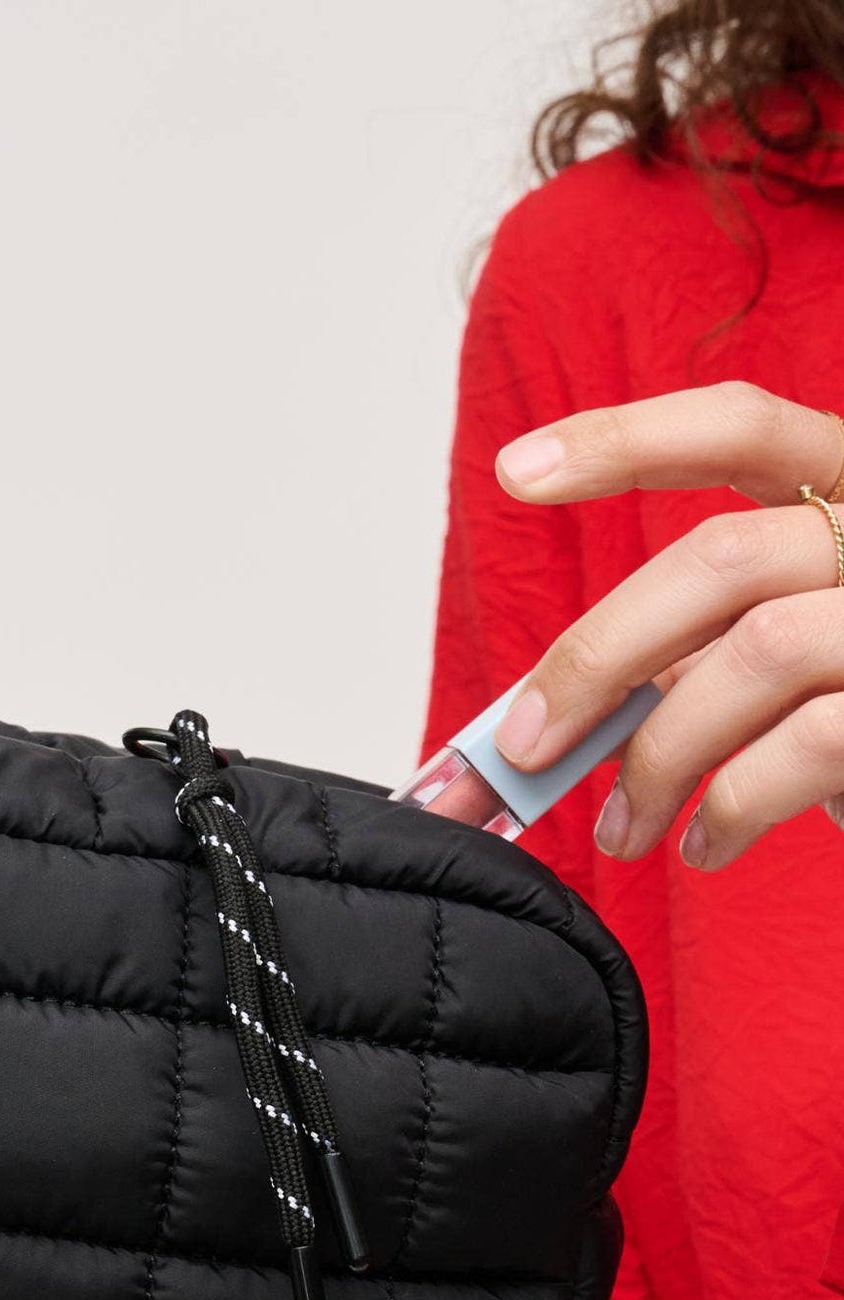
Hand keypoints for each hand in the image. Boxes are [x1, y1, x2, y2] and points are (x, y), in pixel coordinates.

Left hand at [489, 380, 843, 866]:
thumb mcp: (771, 662)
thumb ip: (678, 660)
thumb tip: (532, 718)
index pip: (743, 428)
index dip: (626, 439)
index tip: (514, 471)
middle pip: (719, 558)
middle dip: (597, 657)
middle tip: (525, 746)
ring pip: (756, 654)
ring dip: (658, 757)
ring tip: (622, 829)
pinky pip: (810, 744)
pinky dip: (730, 806)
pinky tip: (704, 845)